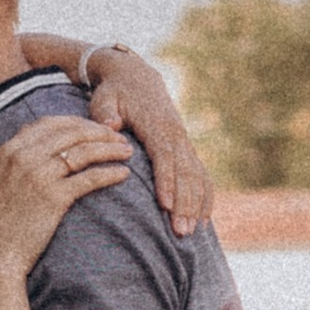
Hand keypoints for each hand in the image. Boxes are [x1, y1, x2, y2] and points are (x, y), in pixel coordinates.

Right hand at [0, 116, 132, 278]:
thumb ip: (12, 159)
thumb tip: (26, 138)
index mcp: (9, 150)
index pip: (50, 123)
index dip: (77, 123)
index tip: (95, 129)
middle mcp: (23, 157)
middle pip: (71, 133)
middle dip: (99, 131)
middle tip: (119, 137)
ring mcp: (38, 176)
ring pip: (83, 151)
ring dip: (110, 148)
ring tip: (127, 151)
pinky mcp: (54, 198)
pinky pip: (89, 178)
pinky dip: (109, 173)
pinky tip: (123, 174)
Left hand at [86, 49, 213, 236]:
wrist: (135, 77)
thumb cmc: (115, 92)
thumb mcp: (104, 99)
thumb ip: (105, 113)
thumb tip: (111, 126)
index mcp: (157, 125)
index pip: (164, 155)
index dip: (166, 180)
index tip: (165, 205)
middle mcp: (176, 135)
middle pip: (185, 172)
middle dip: (184, 203)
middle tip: (180, 231)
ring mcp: (183, 143)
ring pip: (196, 176)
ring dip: (196, 205)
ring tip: (191, 233)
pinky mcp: (185, 150)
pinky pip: (200, 175)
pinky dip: (204, 197)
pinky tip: (204, 221)